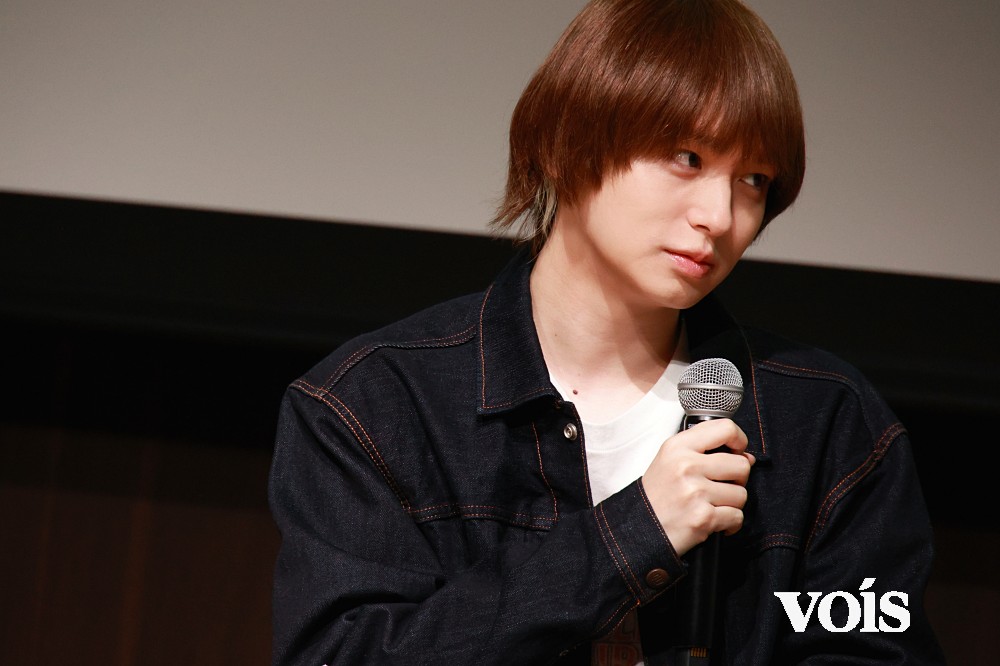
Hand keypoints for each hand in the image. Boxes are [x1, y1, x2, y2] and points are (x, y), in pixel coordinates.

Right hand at [641, 419, 754, 556]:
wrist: (641, 527)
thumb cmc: (659, 493)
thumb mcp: (672, 459)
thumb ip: (706, 451)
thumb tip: (748, 458)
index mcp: (678, 446)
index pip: (725, 429)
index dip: (739, 440)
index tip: (737, 451)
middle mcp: (686, 466)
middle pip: (741, 465)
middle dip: (738, 479)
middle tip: (722, 486)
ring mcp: (695, 492)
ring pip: (741, 494)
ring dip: (731, 504)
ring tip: (712, 505)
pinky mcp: (703, 518)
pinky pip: (737, 517)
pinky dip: (730, 524)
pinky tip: (714, 521)